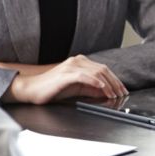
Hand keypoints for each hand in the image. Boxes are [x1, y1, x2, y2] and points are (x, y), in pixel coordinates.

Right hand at [3, 55, 126, 103]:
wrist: (31, 89)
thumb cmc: (52, 89)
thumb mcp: (76, 89)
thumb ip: (91, 88)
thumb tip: (107, 92)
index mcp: (80, 62)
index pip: (103, 70)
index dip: (115, 80)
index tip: (123, 90)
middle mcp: (77, 61)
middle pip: (103, 70)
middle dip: (115, 83)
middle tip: (122, 94)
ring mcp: (71, 66)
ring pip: (96, 73)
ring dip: (108, 85)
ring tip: (114, 94)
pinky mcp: (65, 74)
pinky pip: (84, 76)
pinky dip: (95, 82)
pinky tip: (102, 88)